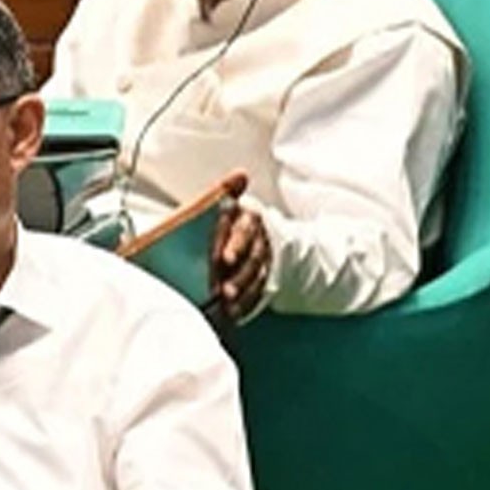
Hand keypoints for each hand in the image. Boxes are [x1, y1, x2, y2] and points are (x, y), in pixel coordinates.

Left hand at [209, 201, 271, 324]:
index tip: (225, 259)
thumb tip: (240, 176)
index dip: (236, 243)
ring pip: (259, 276)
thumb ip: (228, 191)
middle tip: (224, 291)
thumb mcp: (227, 203)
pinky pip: (260, 291)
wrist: (256, 229)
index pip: (245, 230)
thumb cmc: (227, 218)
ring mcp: (264, 257)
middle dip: (240, 276)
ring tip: (227, 305)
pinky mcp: (265, 274)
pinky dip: (247, 303)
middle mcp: (260, 238)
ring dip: (243, 292)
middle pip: (254, 258)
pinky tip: (234, 313)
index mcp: (248, 217)